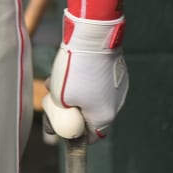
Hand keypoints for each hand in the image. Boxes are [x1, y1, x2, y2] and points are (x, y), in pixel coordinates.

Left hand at [42, 14, 127, 140]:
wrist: (93, 36)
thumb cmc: (75, 70)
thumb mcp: (59, 98)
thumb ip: (60, 114)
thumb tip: (58, 121)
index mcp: (104, 116)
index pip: (90, 136)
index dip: (73, 133)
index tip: (60, 123)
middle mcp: (117, 104)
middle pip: (90, 114)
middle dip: (71, 108)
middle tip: (54, 100)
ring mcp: (119, 87)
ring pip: (92, 96)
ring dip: (74, 92)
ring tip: (56, 81)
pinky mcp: (117, 71)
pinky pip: (98, 82)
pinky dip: (84, 79)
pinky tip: (70, 68)